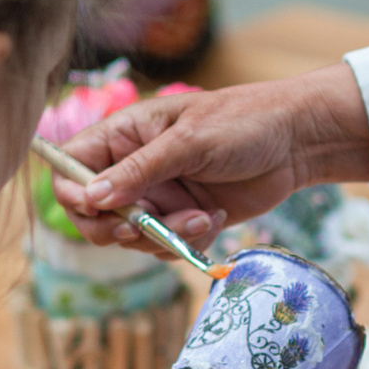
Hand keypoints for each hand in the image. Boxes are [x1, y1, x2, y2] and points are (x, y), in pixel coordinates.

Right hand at [50, 67, 368, 249]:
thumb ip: (138, 171)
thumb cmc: (243, 123)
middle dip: (121, 229)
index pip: (71, 168)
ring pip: (132, 238)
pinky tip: (215, 219)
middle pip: (94, 215)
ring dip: (165, 236)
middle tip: (144, 231)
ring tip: (202, 216)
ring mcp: (157, 195)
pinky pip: (165, 246)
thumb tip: (90, 198)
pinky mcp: (182, 218)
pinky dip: (187, 241)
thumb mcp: (188, 142)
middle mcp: (132, 168)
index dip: (74, 194)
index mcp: (123, 135)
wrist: (297, 142)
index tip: (101, 209)